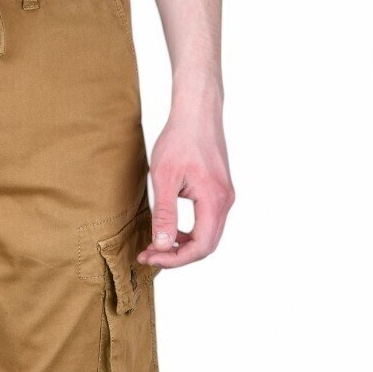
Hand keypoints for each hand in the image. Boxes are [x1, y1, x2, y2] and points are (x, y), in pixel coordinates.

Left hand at [138, 102, 234, 267]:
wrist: (197, 112)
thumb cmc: (180, 139)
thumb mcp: (164, 177)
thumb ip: (165, 213)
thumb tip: (162, 245)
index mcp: (214, 200)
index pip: (200, 247)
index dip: (175, 259)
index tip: (150, 257)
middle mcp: (224, 202)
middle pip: (206, 246)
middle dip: (176, 256)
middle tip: (148, 255)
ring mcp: (224, 197)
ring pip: (206, 236)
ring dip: (181, 246)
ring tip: (154, 245)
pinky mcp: (218, 192)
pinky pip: (206, 223)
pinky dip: (187, 233)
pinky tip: (168, 230)